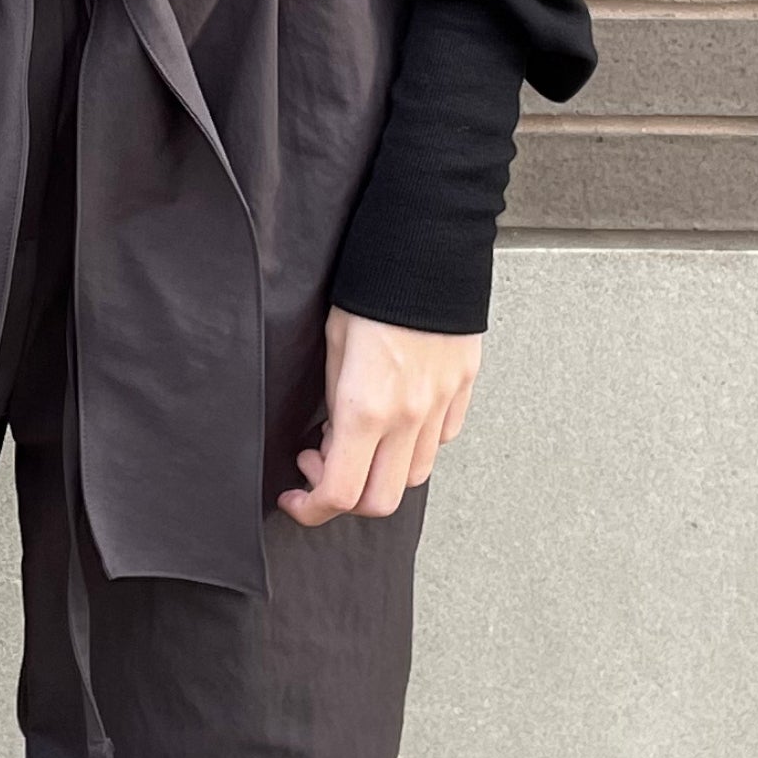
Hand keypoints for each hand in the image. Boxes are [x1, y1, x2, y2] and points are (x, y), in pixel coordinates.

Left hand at [278, 305, 480, 524]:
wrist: (426, 249)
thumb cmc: (372, 288)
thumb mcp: (332, 345)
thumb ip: (335, 403)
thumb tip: (334, 438)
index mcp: (366, 408)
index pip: (339, 492)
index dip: (311, 507)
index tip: (296, 497)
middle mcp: (408, 417)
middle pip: (380, 502)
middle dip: (344, 500)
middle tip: (320, 468)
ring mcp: (440, 406)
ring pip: (413, 477)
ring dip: (380, 474)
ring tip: (358, 440)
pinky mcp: (462, 389)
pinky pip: (440, 440)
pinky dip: (413, 447)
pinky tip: (394, 421)